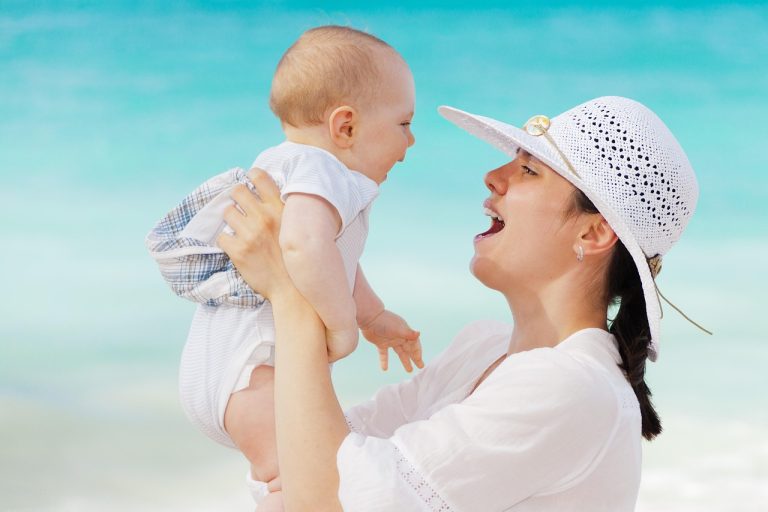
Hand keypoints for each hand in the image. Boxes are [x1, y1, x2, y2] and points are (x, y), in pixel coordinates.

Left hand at [217, 169, 289, 299]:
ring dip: (231, 220)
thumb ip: (284, 210)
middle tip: (242, 209)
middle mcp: (264, 217)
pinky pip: (222, 237)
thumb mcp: (297, 227)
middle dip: (237, 198)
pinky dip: (227, 241)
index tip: (250, 184)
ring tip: (240, 229)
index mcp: (280, 208)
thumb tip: (269, 195)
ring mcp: (250, 233)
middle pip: (237, 191)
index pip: (259, 176)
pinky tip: (237, 247)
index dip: (251, 177)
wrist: (294, 289)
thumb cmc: (296, 258)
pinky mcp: (238, 250)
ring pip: (227, 212)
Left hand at [360, 310, 423, 372]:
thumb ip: (407, 333)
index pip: (414, 344)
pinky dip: (384, 361)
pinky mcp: (380, 343)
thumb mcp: (397, 328)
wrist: (368, 317)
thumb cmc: (384, 321)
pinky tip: (384, 369)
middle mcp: (399, 337)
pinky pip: (384, 354)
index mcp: (404, 332)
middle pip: (409, 349)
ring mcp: (390, 340)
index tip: (420, 362)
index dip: (418, 352)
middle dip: (415, 358)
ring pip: (399, 352)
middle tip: (420, 367)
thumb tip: (419, 333)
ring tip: (409, 370)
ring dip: (404, 361)